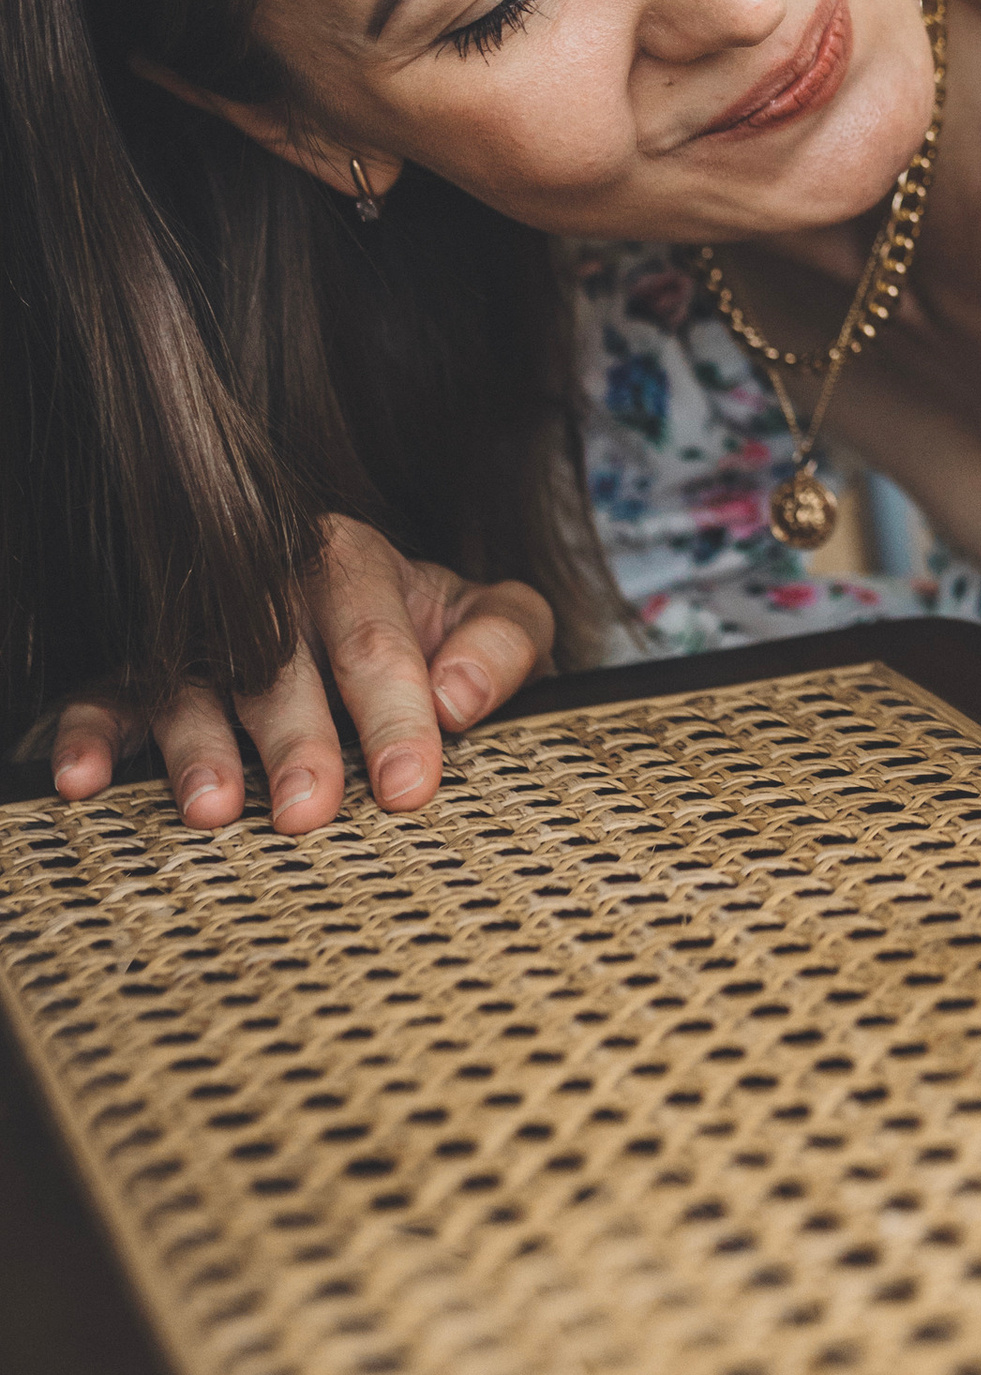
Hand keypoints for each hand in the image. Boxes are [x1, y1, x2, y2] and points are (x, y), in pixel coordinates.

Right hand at [46, 518, 554, 834]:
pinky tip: (83, 780)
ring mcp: (201, 637)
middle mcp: (267, 592)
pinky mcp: (142, 676)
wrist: (366, 617)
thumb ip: (502, 640)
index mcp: (353, 564)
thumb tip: (462, 695)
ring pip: (191, 686)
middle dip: (294, 739)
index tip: (407, 784)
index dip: (391, 712)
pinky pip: (105, 699)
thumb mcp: (489, 615)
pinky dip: (89, 736)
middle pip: (276, 663)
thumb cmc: (430, 630)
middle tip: (308, 810)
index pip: (373, 639)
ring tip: (213, 810)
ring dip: (195, 748)